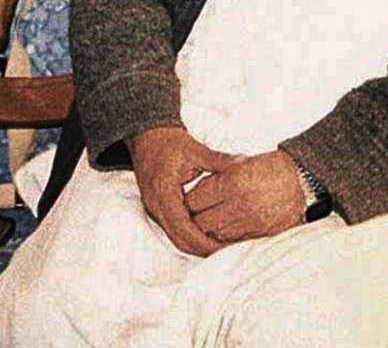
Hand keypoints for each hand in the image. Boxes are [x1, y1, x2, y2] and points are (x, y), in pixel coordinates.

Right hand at [126, 125, 238, 256]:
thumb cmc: (166, 140)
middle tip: (229, 251)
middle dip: (203, 249)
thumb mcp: (193, 148)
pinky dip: (190, 235)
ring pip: (176, 237)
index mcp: (163, 192)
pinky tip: (208, 232)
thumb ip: (218, 159)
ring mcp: (154, 208)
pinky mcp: (157, 208)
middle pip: (179, 239)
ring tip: (221, 245)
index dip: (204, 241)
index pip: (183, 228)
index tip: (225, 246)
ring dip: (197, 244)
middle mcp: (156, 205)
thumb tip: (242, 162)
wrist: (144, 136)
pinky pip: (173, 229)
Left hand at [184, 148, 303, 243]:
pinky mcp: (259, 233)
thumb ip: (217, 176)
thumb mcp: (240, 163)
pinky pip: (233, 240)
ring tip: (208, 219)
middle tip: (194, 211)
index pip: (196, 199)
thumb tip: (196, 189)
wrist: (302, 181)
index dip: (190, 199)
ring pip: (215, 233)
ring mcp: (250, 222)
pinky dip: (224, 236)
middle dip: (195, 216)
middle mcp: (239, 205)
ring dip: (209, 228)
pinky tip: (224, 227)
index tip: (188, 197)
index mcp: (232, 183)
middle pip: (202, 221)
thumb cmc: (270, 167)